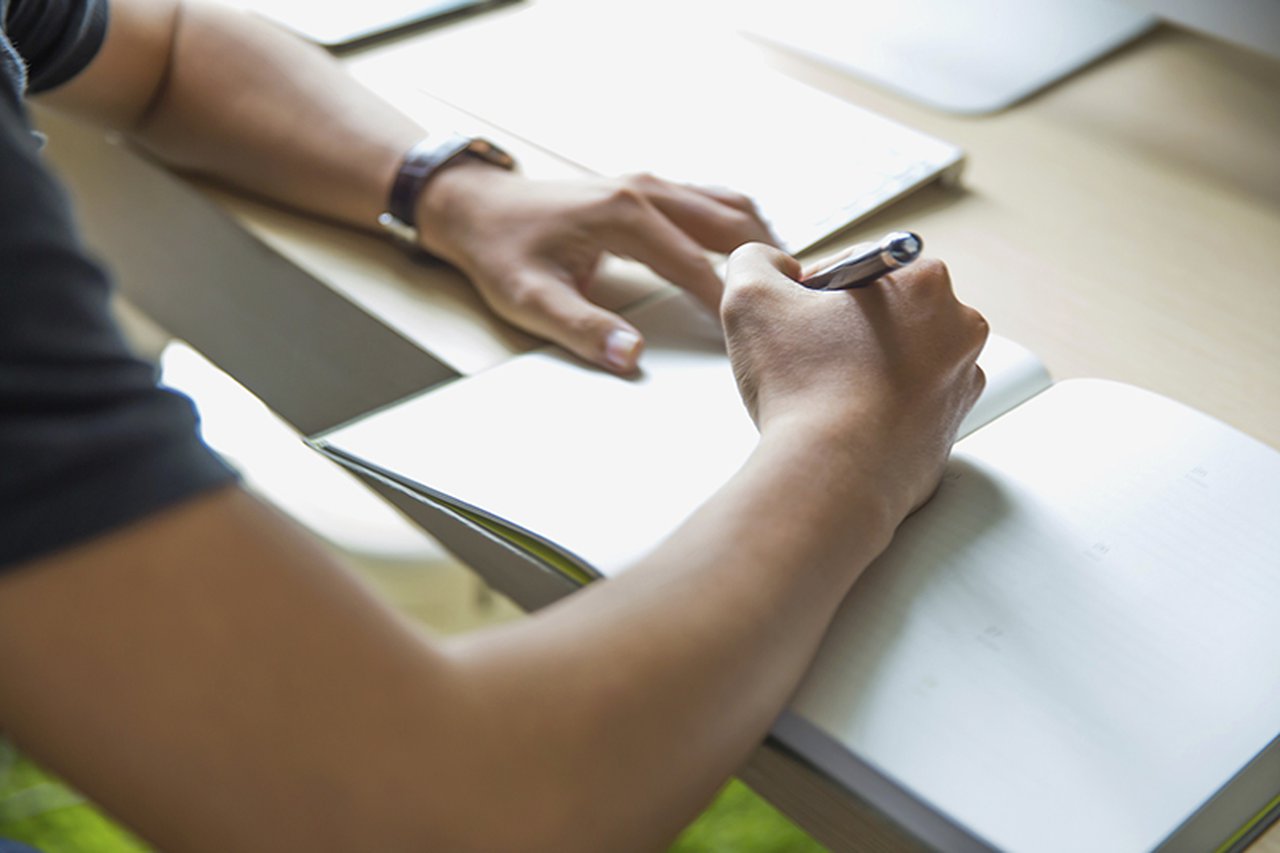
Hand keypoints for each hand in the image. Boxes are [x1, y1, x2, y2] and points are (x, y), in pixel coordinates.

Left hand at [417, 161, 774, 372]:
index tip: (756, 334)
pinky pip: (709, 200)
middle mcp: (646, 190)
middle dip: (764, 261)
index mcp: (626, 216)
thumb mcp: (532, 301)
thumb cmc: (502, 253)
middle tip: (797, 302)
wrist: (476, 209)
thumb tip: (633, 359)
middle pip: (728, 224)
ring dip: (757, 239)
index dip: (728, 302)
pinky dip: (737, 224)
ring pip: (726, 204)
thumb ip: (584, 330)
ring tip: (784, 279)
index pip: (696, 265)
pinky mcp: (646, 188)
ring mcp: (649, 183)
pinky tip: (750, 254)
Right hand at [722, 243, 987, 518]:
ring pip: (897, 357)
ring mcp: (961, 384)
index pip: (858, 265)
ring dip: (861, 366)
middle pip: (885, 310)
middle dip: (844, 327)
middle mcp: (959, 329)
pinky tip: (842, 421)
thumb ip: (755, 260)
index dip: (814, 291)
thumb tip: (772, 266)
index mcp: (925, 282)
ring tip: (822, 393)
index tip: (796, 320)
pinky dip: (876, 407)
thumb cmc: (804, 389)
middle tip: (805, 356)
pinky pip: (906, 404)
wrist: (832, 480)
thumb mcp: (751, 295)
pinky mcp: (950, 431)